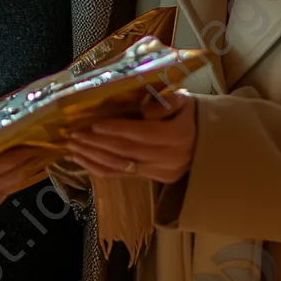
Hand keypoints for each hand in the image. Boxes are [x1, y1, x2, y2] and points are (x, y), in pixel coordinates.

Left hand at [66, 89, 196, 183]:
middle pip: (126, 151)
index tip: (93, 125)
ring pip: (121, 166)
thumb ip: (166, 102)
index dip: (116, 130)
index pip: (141, 134)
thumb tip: (144, 112)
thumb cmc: (191, 114)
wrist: (207, 139)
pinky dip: (100, 168)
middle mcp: (169, 158)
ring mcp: (160, 172)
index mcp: (177, 136)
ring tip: (73, 147)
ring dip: (94, 157)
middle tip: (74, 135)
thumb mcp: (184, 100)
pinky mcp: (153, 180)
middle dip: (97, 144)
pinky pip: (122, 176)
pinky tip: (83, 160)